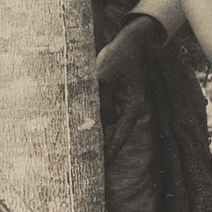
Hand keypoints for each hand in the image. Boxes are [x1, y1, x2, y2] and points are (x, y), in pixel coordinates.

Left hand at [96, 17, 158, 159]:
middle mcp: (131, 110)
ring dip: (94, 127)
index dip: (111, 152)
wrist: (130, 43)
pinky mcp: (117, 99)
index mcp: (133, 107)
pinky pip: (104, 112)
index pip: (120, 135)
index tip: (104, 169)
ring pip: (105, 121)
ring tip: (78, 139)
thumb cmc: (118, 58)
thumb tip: (94, 123)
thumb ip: (99, 103)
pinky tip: (82, 117)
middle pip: (112, 132)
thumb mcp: (103, 79)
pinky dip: (95, 115)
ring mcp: (124, 105)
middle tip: (86, 164)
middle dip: (100, 146)